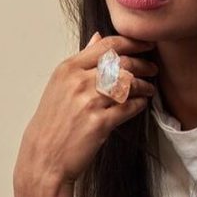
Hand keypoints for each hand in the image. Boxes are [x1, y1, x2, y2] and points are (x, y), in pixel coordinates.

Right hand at [14, 32, 158, 185]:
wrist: (44, 158)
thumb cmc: (52, 123)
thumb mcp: (60, 85)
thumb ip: (82, 61)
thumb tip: (97, 38)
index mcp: (68, 69)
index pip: (107, 46)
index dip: (133, 43)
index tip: (147, 45)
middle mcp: (78, 82)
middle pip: (122, 63)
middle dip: (143, 65)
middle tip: (153, 69)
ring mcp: (89, 102)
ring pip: (129, 84)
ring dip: (144, 85)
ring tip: (149, 89)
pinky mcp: (100, 123)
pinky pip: (129, 107)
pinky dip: (140, 104)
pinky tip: (141, 104)